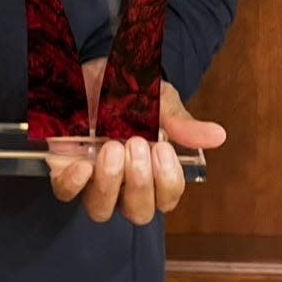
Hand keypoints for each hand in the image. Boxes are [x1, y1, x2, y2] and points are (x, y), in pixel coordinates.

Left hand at [50, 62, 225, 224]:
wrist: (96, 69)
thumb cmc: (132, 92)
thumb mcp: (160, 102)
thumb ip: (182, 124)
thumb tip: (218, 136)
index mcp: (152, 171)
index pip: (166, 200)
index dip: (167, 182)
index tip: (161, 147)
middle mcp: (123, 184)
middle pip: (138, 212)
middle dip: (139, 182)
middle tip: (136, 143)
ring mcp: (92, 179)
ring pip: (100, 210)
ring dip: (109, 183)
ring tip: (111, 148)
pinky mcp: (63, 168)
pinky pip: (64, 192)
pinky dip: (73, 183)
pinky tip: (82, 164)